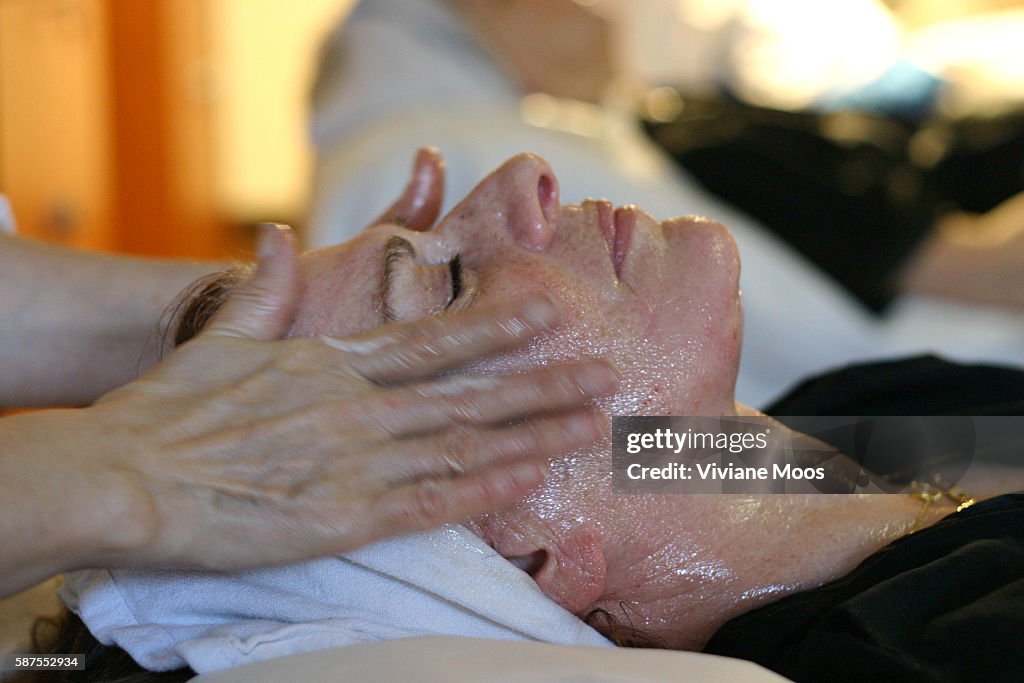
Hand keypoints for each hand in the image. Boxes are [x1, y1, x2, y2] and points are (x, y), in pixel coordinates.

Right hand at [81, 224, 614, 571]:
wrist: (124, 474)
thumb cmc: (167, 408)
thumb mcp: (221, 337)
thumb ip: (265, 289)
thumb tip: (282, 237)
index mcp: (333, 364)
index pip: (432, 339)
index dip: (495, 323)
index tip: (545, 310)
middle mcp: (359, 407)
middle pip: (470, 391)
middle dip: (543, 380)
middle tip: (604, 371)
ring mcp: (358, 461)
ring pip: (466, 443)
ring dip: (535, 432)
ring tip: (591, 424)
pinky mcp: (345, 516)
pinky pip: (431, 501)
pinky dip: (486, 488)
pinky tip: (531, 477)